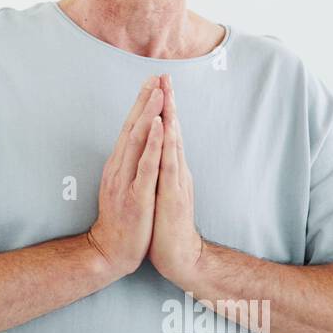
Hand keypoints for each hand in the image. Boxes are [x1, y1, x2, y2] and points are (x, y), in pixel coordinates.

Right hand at [87, 75, 164, 279]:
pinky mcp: (136, 196)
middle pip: (133, 128)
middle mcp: (118, 168)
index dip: (140, 106)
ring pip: (138, 142)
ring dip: (149, 115)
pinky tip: (159, 126)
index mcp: (117, 165)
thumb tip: (134, 146)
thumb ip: (126, 166)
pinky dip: (153, 143)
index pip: (130, 129)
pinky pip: (145, 165)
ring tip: (158, 93)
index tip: (151, 84)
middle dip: (144, 101)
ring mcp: (125, 181)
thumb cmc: (120, 220)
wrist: (110, 251)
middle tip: (155, 77)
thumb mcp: (120, 187)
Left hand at [148, 74, 204, 285]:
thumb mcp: (161, 193)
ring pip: (173, 142)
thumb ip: (160, 173)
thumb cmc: (166, 226)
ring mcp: (176, 181)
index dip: (162, 109)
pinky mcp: (174, 194)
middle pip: (172, 131)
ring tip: (166, 92)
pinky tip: (165, 127)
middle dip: (167, 103)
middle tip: (164, 75)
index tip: (156, 85)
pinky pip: (168, 164)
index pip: (166, 133)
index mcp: (170, 169)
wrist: (178, 256)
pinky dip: (166, 143)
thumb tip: (155, 154)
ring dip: (169, 116)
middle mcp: (176, 170)